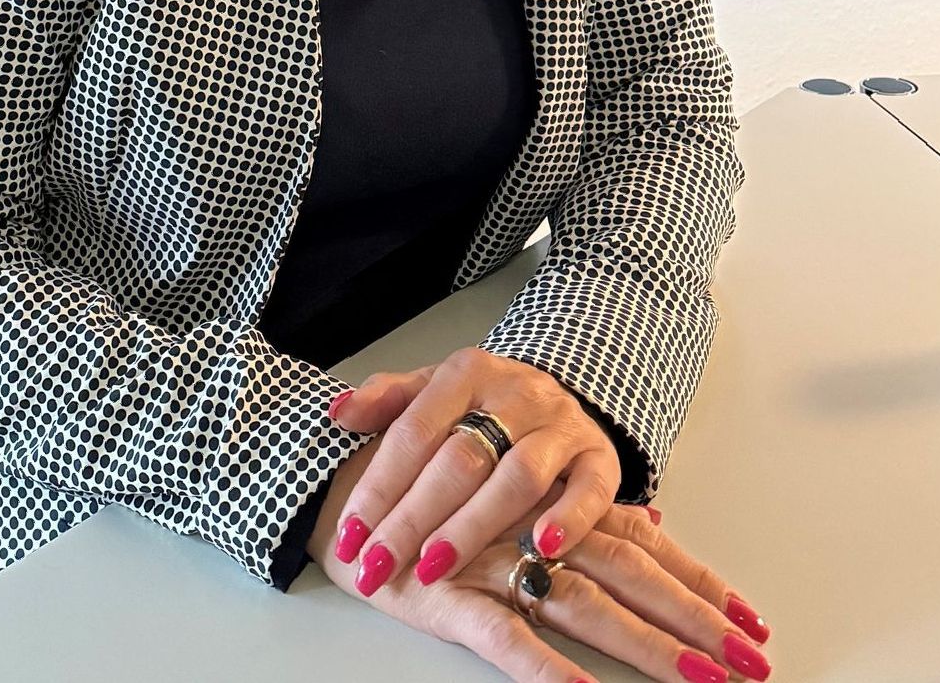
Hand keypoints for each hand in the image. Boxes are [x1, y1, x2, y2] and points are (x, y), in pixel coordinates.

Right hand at [310, 437, 774, 682]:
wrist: (333, 481)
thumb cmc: (420, 481)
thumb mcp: (503, 478)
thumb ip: (577, 498)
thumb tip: (658, 519)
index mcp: (548, 498)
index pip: (639, 540)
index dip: (697, 579)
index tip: (754, 620)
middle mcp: (530, 525)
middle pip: (626, 573)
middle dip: (693, 622)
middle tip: (752, 664)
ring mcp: (490, 561)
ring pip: (583, 605)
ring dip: (646, 647)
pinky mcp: (446, 597)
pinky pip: (505, 638)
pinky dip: (546, 671)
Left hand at [325, 347, 624, 582]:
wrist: (556, 394)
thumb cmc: (483, 406)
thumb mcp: (433, 391)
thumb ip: (387, 401)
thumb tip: (338, 413)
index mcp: (466, 373)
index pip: (414, 430)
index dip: (378, 485)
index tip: (348, 535)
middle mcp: (515, 393)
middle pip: (460, 459)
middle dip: (412, 518)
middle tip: (377, 564)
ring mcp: (560, 425)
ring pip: (517, 476)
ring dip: (472, 526)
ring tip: (433, 567)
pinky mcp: (600, 457)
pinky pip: (590, 488)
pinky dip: (568, 517)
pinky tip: (541, 547)